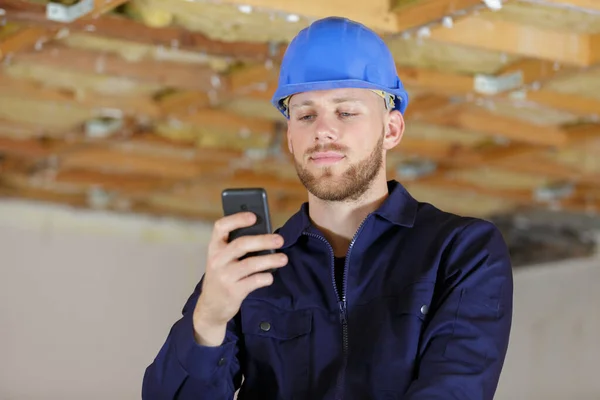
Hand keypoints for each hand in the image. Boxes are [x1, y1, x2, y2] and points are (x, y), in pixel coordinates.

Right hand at [192, 212, 287, 345]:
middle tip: (280, 240)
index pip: (221, 227)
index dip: (237, 219)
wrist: (211, 306)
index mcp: (214, 247)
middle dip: (263, 240)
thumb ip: (237, 247)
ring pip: (250, 264)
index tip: (254, 216)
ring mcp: (224, 276)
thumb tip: (265, 235)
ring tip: (283, 259)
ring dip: (270, 260)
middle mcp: (217, 260)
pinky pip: (254, 281)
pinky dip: (265, 278)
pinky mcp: (233, 291)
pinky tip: (270, 276)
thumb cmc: (223, 275)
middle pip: (241, 244)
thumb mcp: (222, 259)